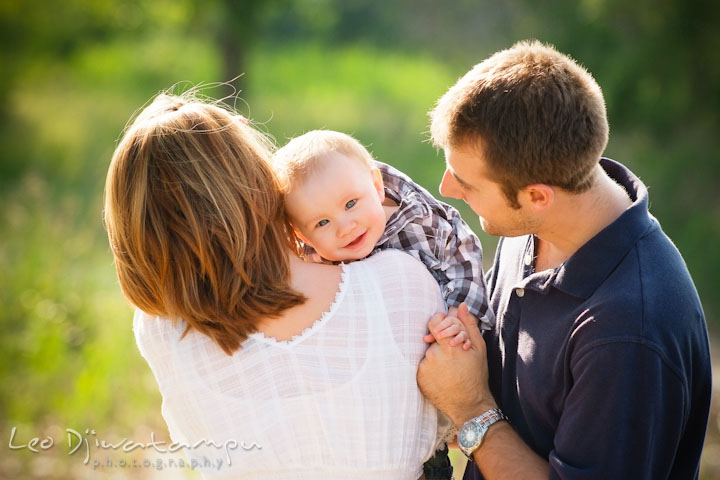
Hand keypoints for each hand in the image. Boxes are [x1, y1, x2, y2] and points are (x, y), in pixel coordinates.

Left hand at [417, 302, 496, 426]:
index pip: (433, 322)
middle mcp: (433, 355)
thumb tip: (460, 305)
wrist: (468, 404)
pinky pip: (423, 366)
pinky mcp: (419, 377)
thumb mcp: (478, 348)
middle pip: (431, 339)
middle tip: (450, 355)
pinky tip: (441, 376)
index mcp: (448, 346)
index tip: (444, 332)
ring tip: (447, 369)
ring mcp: (424, 367)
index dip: (439, 324)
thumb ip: (468, 324)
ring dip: (435, 357)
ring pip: (427, 353)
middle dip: (439, 343)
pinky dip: (430, 368)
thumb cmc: (476, 375)